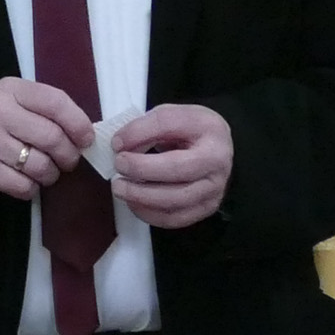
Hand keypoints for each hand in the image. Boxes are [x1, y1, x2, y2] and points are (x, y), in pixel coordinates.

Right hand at [0, 77, 95, 199]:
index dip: (79, 124)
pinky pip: (23, 185)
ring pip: (40, 166)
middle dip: (68, 155)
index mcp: (10, 89)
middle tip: (67, 161)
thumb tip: (86, 136)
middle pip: (52, 138)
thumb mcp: (19, 103)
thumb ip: (49, 112)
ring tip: (44, 171)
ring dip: (50, 174)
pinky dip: (31, 188)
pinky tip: (24, 180)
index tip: (86, 140)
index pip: (56, 103)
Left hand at [111, 102, 233, 228]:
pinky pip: (174, 218)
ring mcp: (214, 189)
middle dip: (141, 169)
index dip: (139, 134)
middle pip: (178, 169)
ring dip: (141, 195)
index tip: (117, 143)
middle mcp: (217, 162)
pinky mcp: (206, 208)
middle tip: (118, 165)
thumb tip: (119, 145)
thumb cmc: (189, 131)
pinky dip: (148, 213)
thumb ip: (143, 127)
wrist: (216, 150)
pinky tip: (133, 202)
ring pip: (175, 200)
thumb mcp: (169, 116)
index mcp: (210, 129)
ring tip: (120, 187)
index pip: (170, 125)